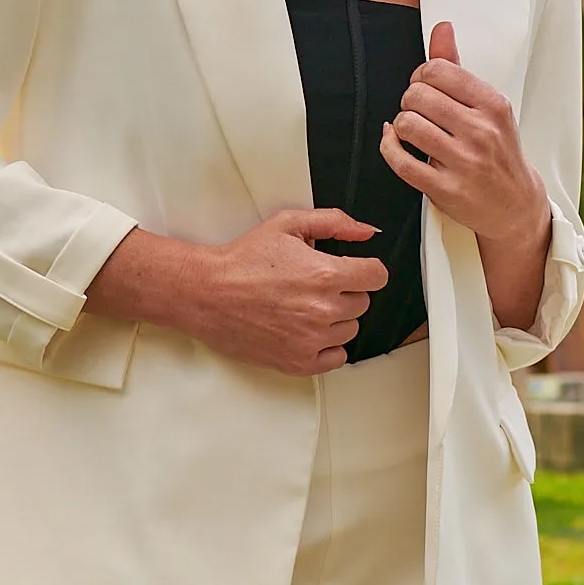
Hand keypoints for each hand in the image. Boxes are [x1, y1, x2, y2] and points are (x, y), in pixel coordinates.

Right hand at [87, 207, 388, 377]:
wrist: (206, 292)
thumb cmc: (242, 260)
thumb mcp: (286, 224)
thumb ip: (333, 223)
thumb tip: (366, 231)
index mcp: (326, 274)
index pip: (377, 276)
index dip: (365, 269)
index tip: (351, 270)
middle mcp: (323, 309)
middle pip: (363, 303)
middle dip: (345, 291)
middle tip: (315, 285)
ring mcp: (312, 339)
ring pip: (350, 329)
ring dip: (335, 318)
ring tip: (305, 306)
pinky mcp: (298, 361)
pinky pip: (336, 358)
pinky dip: (327, 346)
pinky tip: (307, 330)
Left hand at [382, 22, 548, 250]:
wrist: (515, 203)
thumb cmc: (497, 150)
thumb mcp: (486, 105)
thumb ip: (457, 67)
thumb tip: (442, 28)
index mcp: (493, 104)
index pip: (437, 70)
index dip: (420, 77)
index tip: (424, 89)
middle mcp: (481, 131)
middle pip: (417, 95)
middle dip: (409, 101)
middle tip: (418, 112)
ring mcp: (464, 162)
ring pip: (406, 124)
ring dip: (400, 125)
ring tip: (412, 130)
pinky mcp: (446, 189)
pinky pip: (400, 160)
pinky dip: (389, 147)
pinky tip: (395, 144)